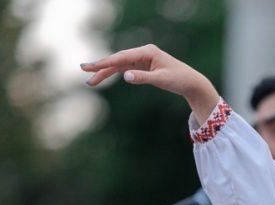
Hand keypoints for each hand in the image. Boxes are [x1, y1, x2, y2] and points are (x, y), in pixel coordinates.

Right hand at [80, 44, 219, 122]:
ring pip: (119, 65)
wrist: (190, 82)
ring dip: (105, 72)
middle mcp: (142, 53)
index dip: (105, 62)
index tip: (92, 67)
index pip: (122, 57)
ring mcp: (141, 60)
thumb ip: (143, 78)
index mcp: (147, 51)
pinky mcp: (142, 67)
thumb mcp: (161, 79)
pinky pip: (124, 70)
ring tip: (90, 81)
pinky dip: (114, 74)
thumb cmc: (179, 79)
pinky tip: (102, 78)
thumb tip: (125, 76)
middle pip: (117, 59)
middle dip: (100, 66)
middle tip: (83, 70)